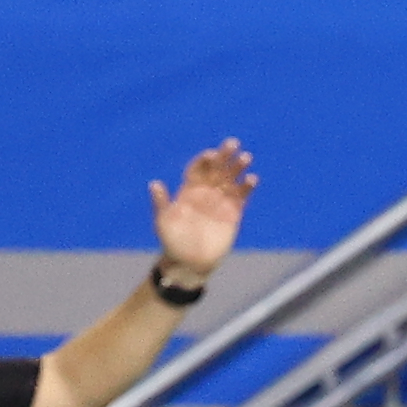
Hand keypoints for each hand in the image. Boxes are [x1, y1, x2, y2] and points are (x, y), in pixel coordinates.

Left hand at [151, 138, 256, 280]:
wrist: (190, 263)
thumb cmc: (172, 242)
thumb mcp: (163, 221)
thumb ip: (161, 202)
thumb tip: (154, 184)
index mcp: (188, 190)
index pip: (198, 169)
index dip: (204, 161)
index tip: (211, 155)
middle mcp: (205, 192)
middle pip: (216, 169)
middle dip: (224, 156)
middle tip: (233, 143)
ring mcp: (220, 202)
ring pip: (231, 179)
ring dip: (238, 168)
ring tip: (246, 157)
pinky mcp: (233, 213)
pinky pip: (241, 196)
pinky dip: (247, 187)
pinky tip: (252, 178)